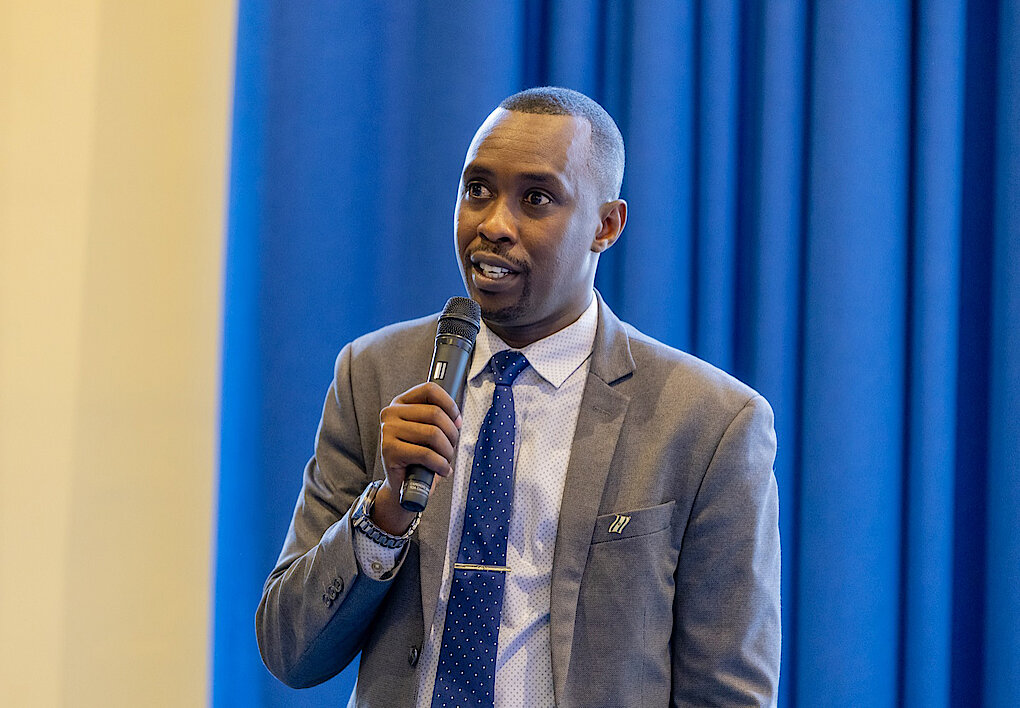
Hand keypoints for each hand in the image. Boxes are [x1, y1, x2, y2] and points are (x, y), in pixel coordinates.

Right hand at [374, 382, 461, 533]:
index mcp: (401, 402)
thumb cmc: (419, 457)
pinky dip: (440, 464)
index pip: (430, 390)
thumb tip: (457, 418)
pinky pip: (426, 453)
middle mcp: (390, 413)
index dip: (450, 404)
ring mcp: (387, 430)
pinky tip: (443, 470)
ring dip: (447, 451)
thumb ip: (439, 418)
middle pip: (435, 413)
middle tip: (452, 448)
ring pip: (433, 433)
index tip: (458, 421)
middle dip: (452, 433)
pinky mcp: (389, 450)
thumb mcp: (429, 432)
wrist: (403, 486)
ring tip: (447, 461)